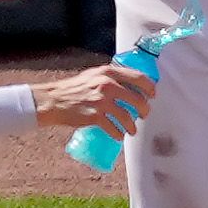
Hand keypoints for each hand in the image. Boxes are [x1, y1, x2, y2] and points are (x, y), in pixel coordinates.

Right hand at [30, 59, 158, 134]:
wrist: (54, 100)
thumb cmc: (74, 88)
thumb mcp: (94, 75)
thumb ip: (111, 77)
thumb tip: (131, 84)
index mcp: (108, 72)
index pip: (138, 77)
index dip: (150, 87)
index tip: (153, 95)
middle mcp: (107, 85)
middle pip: (137, 99)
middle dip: (144, 110)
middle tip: (144, 115)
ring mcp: (101, 101)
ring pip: (127, 117)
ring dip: (132, 126)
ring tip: (132, 130)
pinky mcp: (95, 117)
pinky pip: (114, 128)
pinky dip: (119, 134)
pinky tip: (119, 136)